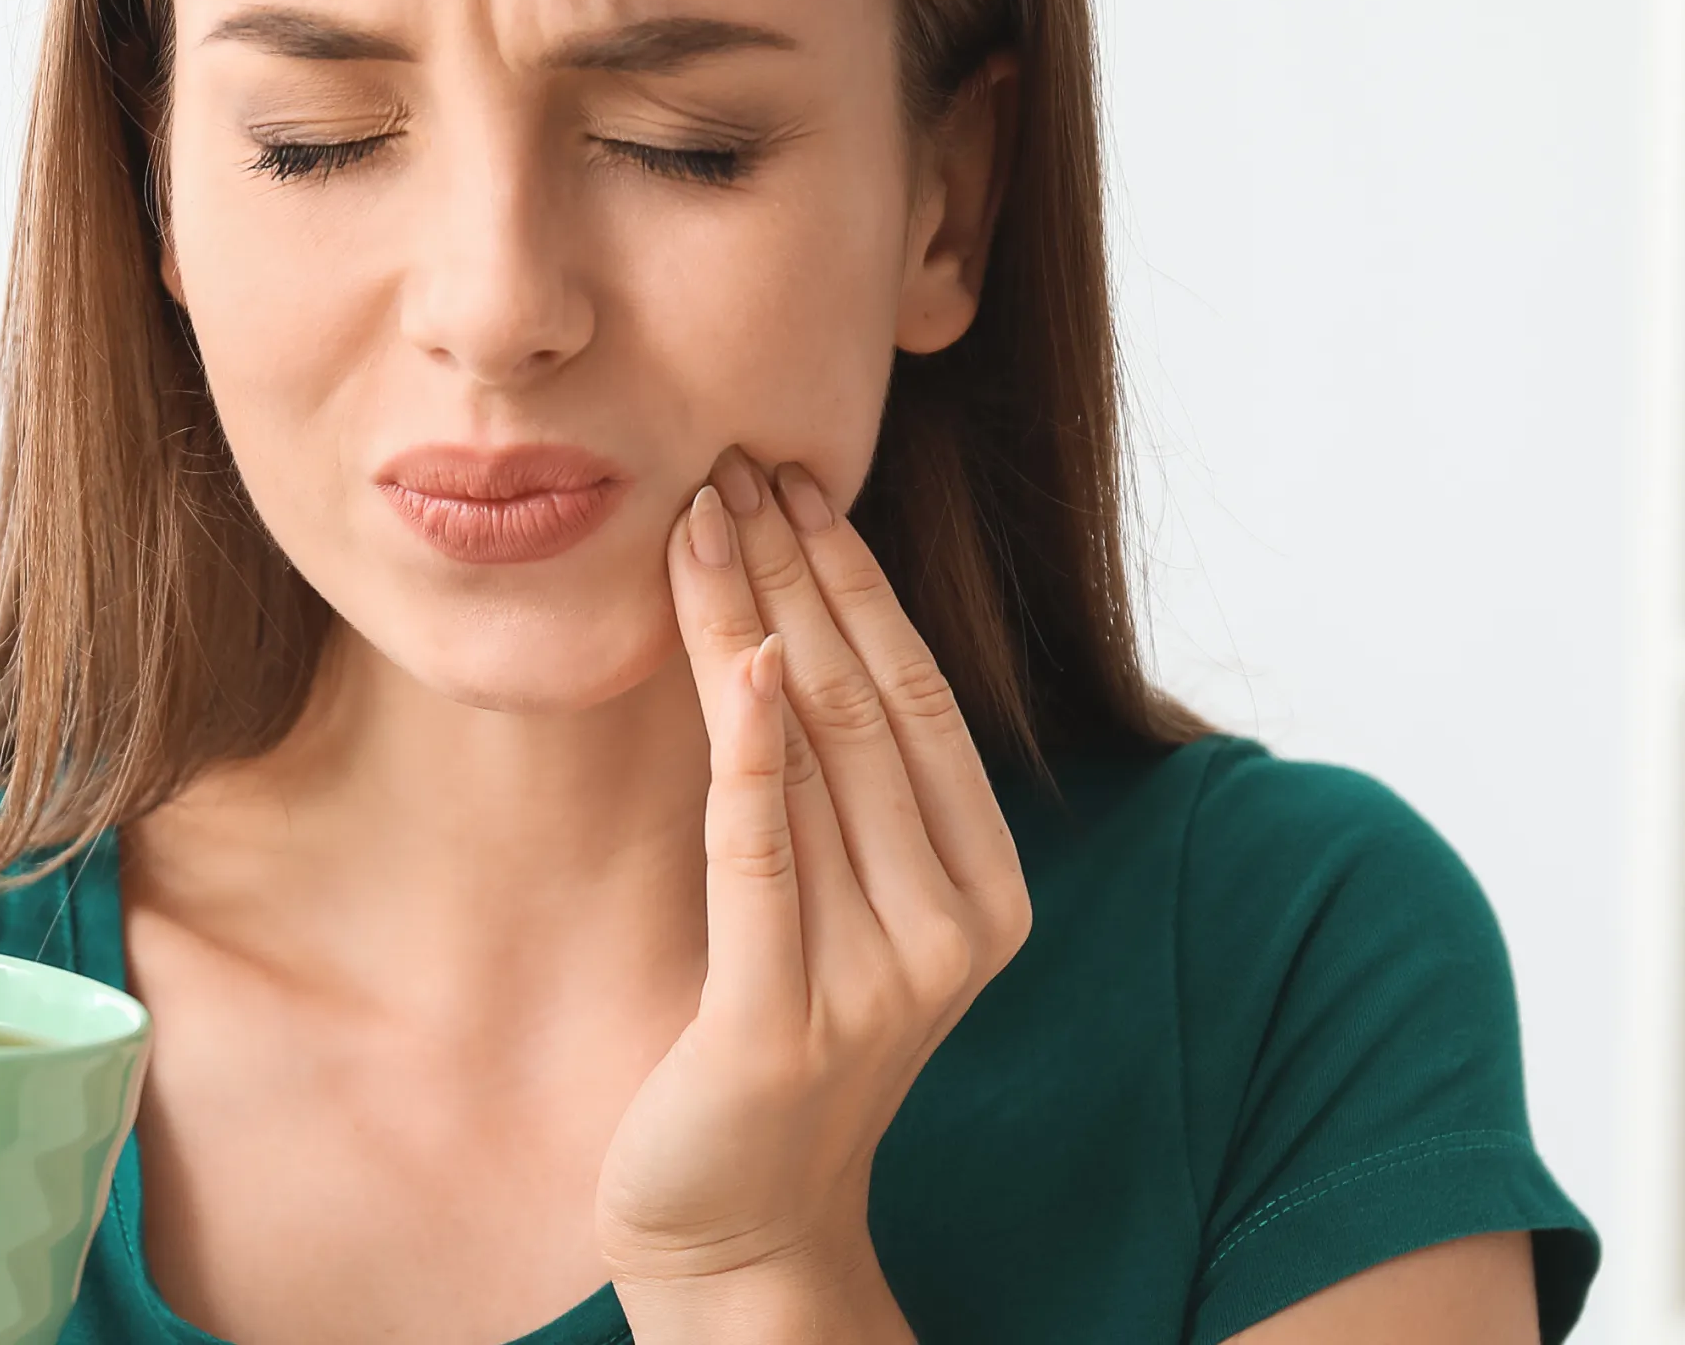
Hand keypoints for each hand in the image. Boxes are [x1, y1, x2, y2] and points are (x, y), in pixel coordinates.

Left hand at [597, 447, 1031, 1319]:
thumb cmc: (782, 1038)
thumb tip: (787, 626)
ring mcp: (877, 981)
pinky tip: (725, 656)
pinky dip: (745, 750)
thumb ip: (839, 789)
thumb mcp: (834, 900)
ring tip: (698, 517)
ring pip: (810, 754)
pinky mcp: (781, 1023)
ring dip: (749, 619)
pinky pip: (762, 857)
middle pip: (865, 705)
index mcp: (986, 890)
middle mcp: (953, 930)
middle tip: (734, 461)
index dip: (856, 581)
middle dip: (798, 571)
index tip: (795, 479)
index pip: (920, 698)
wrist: (740, 1223)